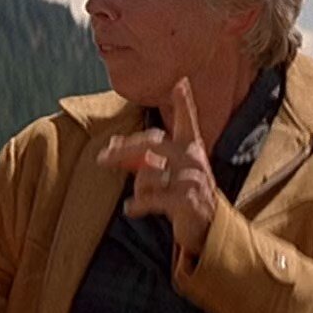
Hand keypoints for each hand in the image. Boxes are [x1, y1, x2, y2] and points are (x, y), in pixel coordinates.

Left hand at [96, 77, 217, 256]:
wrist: (209, 230)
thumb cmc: (185, 196)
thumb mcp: (167, 173)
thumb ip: (144, 157)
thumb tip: (112, 147)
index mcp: (191, 148)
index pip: (187, 120)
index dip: (184, 101)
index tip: (181, 82)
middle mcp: (193, 158)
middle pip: (151, 143)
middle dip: (124, 148)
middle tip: (102, 158)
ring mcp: (193, 179)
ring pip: (149, 172)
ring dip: (138, 187)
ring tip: (138, 199)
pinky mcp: (188, 200)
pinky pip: (152, 197)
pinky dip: (137, 204)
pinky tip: (131, 208)